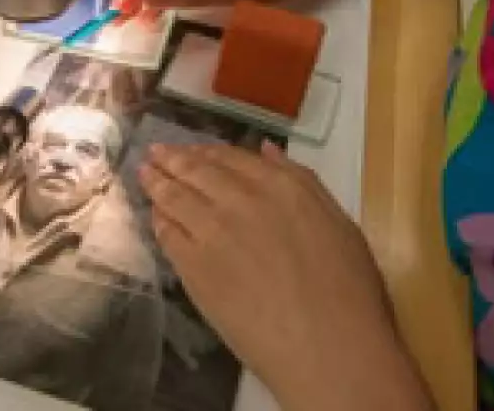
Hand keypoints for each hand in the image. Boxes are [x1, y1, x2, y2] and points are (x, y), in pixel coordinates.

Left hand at [140, 143, 432, 410]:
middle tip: (155, 153)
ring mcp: (212, 232)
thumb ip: (301, 181)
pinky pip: (168, 235)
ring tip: (145, 174)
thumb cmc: (348, 288)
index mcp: (282, 185)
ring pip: (175, 198)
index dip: (207, 152)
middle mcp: (241, 199)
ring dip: (156, 182)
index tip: (193, 150)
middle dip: (173, 159)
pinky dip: (159, 220)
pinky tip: (156, 217)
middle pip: (196, 172)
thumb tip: (267, 151)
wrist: (326, 344)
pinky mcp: (193, 268)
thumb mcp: (339, 222)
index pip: (232, 158)